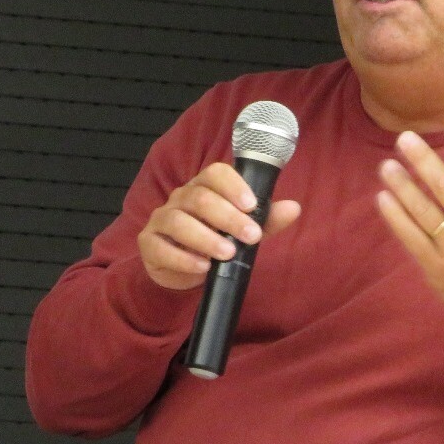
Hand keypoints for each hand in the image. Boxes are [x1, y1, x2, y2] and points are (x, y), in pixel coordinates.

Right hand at [137, 162, 301, 290]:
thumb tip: (294, 208)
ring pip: (180, 221)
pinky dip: (183, 258)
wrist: (183, 269)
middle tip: (251, 237)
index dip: (233, 186)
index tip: (252, 205)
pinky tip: (203, 267)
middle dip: (228, 218)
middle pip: (200, 198)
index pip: (215, 173)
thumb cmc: (216, 241)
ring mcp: (162, 219)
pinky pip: (162, 248)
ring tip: (227, 254)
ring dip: (206, 238)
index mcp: (204, 187)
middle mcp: (181, 198)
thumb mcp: (244, 231)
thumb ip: (266, 220)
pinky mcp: (149, 243)